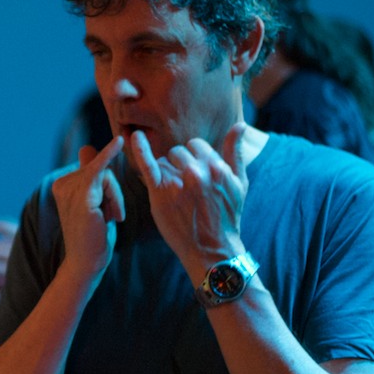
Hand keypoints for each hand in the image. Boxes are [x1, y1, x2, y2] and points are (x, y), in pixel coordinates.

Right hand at [50, 136, 124, 283]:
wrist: (86, 263)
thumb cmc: (92, 236)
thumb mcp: (93, 203)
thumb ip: (90, 175)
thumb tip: (86, 147)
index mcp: (62, 184)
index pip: (93, 170)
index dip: (107, 188)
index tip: (104, 198)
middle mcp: (61, 184)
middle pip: (100, 170)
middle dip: (113, 193)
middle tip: (108, 218)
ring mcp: (69, 189)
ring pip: (107, 175)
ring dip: (116, 198)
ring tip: (108, 219)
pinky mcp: (82, 195)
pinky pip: (101, 170)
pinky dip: (110, 154)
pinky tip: (119, 142)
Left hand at [128, 123, 247, 281]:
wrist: (212, 249)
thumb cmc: (226, 216)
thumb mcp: (239, 183)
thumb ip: (235, 152)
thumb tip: (239, 124)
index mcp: (217, 167)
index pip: (196, 145)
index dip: (193, 159)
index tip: (194, 175)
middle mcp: (198, 171)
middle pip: (178, 152)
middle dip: (179, 165)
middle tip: (184, 188)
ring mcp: (178, 182)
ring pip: (164, 161)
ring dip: (166, 173)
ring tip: (175, 195)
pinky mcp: (161, 192)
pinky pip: (148, 164)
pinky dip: (140, 149)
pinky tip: (133, 137)